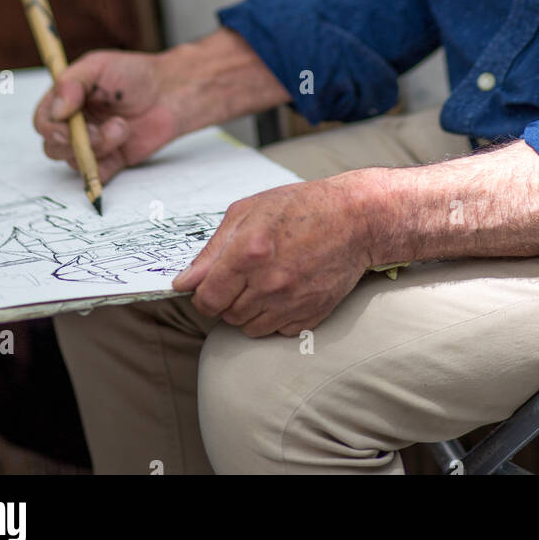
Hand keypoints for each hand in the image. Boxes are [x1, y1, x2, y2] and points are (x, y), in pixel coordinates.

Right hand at [33, 48, 183, 184]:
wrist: (170, 91)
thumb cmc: (134, 74)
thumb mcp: (98, 66)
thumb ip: (72, 83)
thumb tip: (56, 111)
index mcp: (66, 101)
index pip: (43, 121)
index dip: (52, 128)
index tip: (70, 125)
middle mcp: (75, 124)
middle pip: (53, 147)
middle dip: (75, 142)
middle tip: (98, 132)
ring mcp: (92, 144)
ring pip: (75, 161)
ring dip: (98, 147)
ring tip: (122, 127)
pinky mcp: (111, 160)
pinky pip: (96, 175)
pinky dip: (106, 166)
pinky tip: (124, 141)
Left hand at [171, 171, 373, 336]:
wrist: (355, 220)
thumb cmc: (301, 207)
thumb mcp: (248, 211)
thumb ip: (212, 250)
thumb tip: (183, 282)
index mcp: (249, 253)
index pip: (206, 299)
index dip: (203, 294)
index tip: (211, 284)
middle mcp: (269, 283)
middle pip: (226, 315)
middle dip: (227, 299)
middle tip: (244, 275)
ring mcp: (292, 303)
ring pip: (249, 328)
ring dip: (248, 310)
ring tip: (264, 282)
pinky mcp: (311, 316)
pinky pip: (276, 331)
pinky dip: (274, 317)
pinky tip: (284, 291)